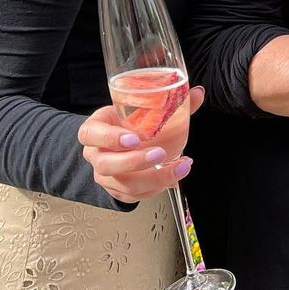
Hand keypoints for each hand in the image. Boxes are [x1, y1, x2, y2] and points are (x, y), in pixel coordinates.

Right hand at [78, 86, 204, 203]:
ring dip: (154, 179)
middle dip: (135, 162)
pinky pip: (134, 196)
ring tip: (178, 167)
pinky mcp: (116, 191)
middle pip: (107, 165)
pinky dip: (156, 189)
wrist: (115, 141)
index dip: (110, 138)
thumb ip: (169, 102)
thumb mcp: (137, 109)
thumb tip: (198, 93)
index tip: (133, 138)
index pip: (91, 134)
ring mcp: (104, 176)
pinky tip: (173, 179)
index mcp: (95, 130)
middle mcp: (96, 155)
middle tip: (160, 154)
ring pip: (123, 185)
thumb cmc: (126, 123)